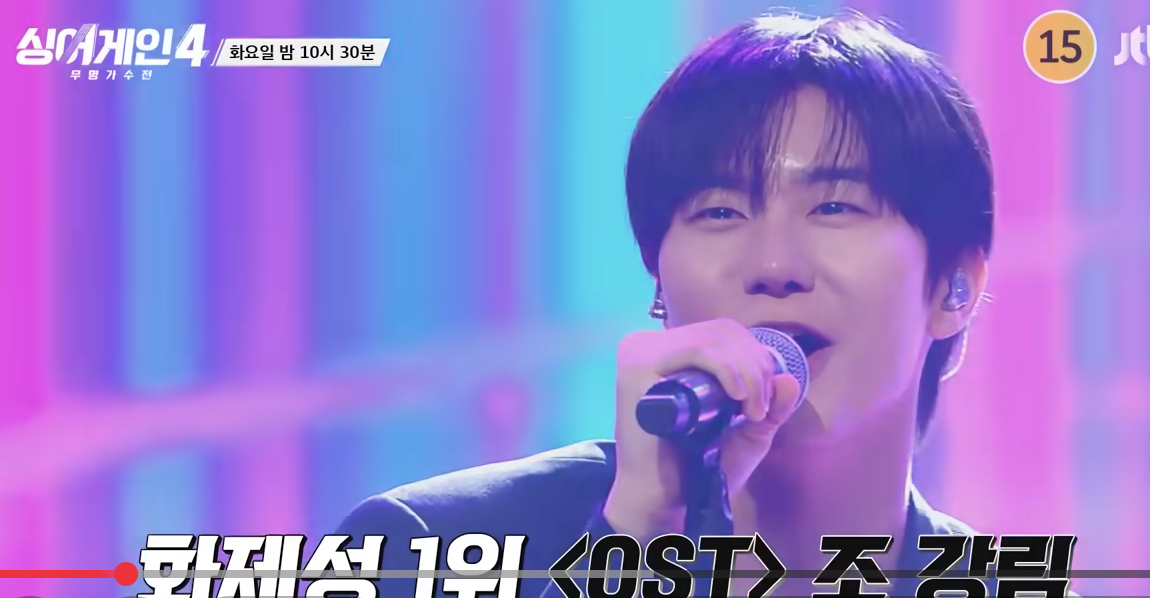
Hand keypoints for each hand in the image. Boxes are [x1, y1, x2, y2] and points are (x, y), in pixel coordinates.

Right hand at [602, 318, 802, 540]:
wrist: (666, 502)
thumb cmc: (699, 468)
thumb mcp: (746, 433)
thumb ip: (770, 408)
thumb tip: (789, 379)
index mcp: (673, 353)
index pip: (723, 334)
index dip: (755, 359)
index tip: (764, 401)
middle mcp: (651, 345)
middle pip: (721, 331)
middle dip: (756, 366)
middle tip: (759, 410)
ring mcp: (640, 353)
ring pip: (712, 338)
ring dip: (747, 371)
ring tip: (750, 411)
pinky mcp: (637, 368)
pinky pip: (694, 349)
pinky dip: (725, 368)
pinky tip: (737, 396)